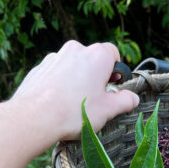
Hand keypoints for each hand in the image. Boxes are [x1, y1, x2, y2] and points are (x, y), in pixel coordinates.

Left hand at [11, 40, 138, 140]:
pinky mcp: (40, 68)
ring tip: (75, 104)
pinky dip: (60, 84)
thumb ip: (124, 102)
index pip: (113, 53)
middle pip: (92, 59)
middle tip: (96, 98)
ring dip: (78, 79)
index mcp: (97, 56)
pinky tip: (59, 103)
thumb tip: (133, 99)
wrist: (35, 117)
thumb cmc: (75, 112)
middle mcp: (76, 50)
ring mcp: (55, 57)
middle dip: (96, 76)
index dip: (116, 70)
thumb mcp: (108, 110)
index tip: (114, 85)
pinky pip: (56, 73)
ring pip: (73, 66)